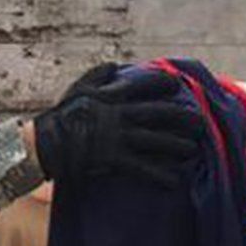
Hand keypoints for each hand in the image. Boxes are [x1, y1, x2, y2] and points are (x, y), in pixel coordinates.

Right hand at [32, 66, 203, 186]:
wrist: (45, 144)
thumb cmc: (62, 115)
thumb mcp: (78, 88)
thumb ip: (99, 74)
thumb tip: (116, 65)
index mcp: (112, 95)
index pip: (147, 84)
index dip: (165, 84)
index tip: (177, 86)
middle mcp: (120, 114)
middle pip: (161, 113)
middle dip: (184, 117)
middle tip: (200, 122)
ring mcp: (119, 137)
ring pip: (158, 140)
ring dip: (179, 145)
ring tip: (193, 150)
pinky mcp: (115, 159)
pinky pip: (143, 168)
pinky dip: (161, 175)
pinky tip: (174, 180)